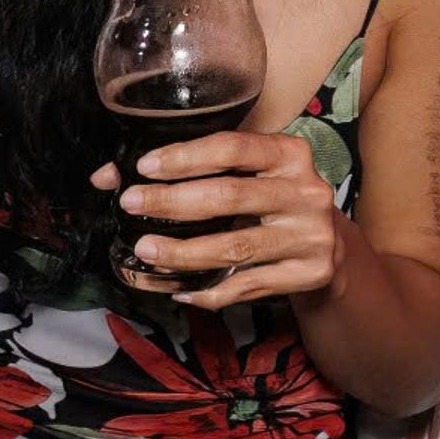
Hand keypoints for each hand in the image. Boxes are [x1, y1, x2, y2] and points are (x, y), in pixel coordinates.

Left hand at [104, 130, 343, 308]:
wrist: (331, 248)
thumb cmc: (273, 201)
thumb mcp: (248, 175)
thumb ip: (190, 169)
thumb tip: (108, 176)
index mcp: (291, 153)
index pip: (233, 148)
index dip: (186, 157)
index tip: (145, 167)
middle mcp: (306, 191)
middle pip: (229, 197)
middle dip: (172, 202)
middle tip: (132, 205)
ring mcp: (311, 235)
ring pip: (234, 248)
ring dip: (182, 252)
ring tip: (146, 250)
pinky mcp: (310, 274)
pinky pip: (246, 286)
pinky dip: (207, 291)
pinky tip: (179, 290)